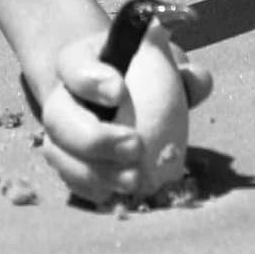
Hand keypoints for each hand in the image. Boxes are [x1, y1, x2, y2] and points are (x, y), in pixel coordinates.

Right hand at [36, 22, 213, 206]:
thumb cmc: (141, 73)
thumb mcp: (159, 60)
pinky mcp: (66, 162)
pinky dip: (93, 189)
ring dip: (94, 172)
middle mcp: (61, 97)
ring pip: (58, 153)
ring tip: (133, 180)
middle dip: (94, 138)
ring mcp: (59, 133)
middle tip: (135, 147)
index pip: (73, 64)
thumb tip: (197, 80)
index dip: (90, 79)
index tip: (119, 91)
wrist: (113, 93)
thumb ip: (179, 69)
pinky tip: (120, 193)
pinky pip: (70, 179)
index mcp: (80, 61)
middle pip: (57, 117)